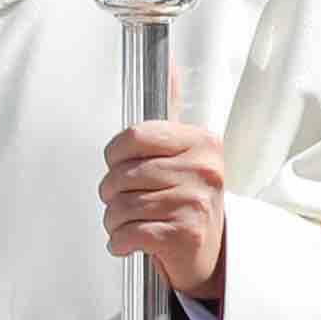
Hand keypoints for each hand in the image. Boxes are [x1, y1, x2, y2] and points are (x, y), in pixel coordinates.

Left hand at [98, 118, 229, 299]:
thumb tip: (169, 65)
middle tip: (124, 201)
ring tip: (128, 223)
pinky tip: (129, 242)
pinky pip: (128, 233)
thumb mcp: (184, 154)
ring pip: (121, 206)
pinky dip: (119, 242)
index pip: (135, 137)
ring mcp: (195, 202)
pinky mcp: (184, 234)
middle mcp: (203, 170)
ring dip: (113, 221)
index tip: (121, 166)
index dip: (115, 156)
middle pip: (122, 174)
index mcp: (202, 142)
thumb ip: (171, 116)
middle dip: (111, 193)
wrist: (210, 254)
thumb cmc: (187, 202)